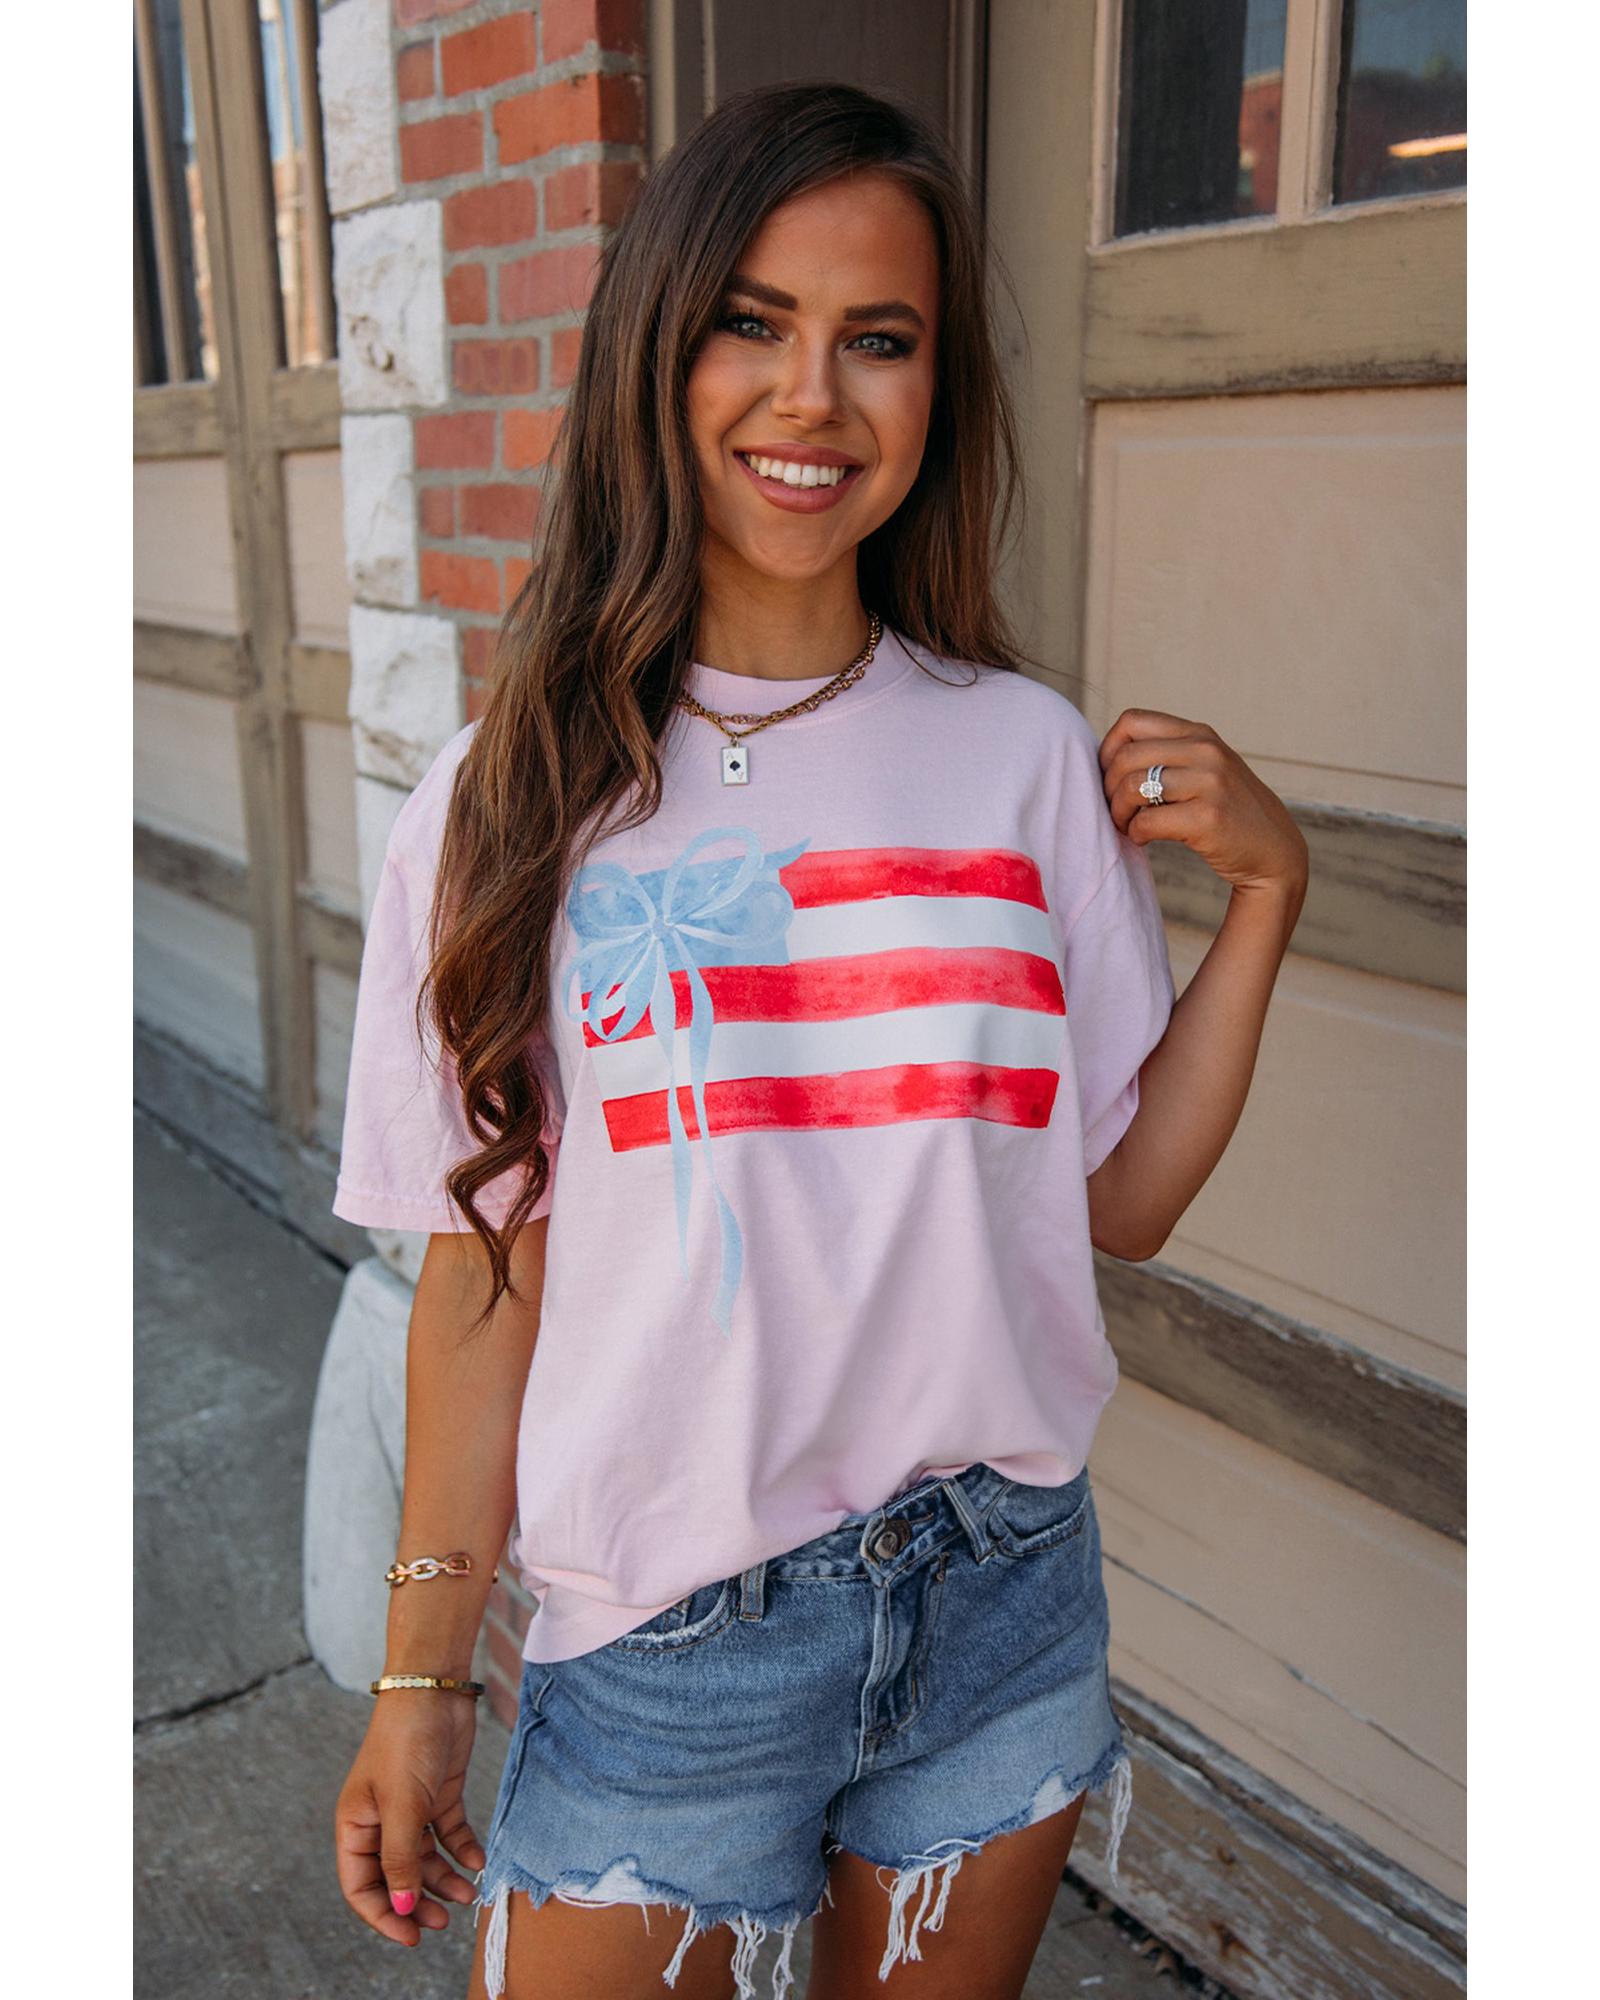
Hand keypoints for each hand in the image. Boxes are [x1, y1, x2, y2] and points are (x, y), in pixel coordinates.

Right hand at [334, 1691, 485, 1948]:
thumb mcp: (403, 1805)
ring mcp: (410, 1808)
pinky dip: (461, 1850)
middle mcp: (380, 1821)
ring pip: (425, 1859)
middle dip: (417, 1902)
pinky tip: (477, 1862)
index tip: (410, 1937)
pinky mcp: (438, 1794)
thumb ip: (401, 1858)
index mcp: (355, 1826)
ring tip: (466, 1895)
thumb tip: (402, 1907)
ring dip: (443, 1879)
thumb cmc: (406, 1742)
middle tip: (443, 1922)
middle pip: (396, 1877)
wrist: (435, 1688)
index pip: (361, 1886)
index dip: (383, 1915)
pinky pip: (448, 1834)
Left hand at [1099, 708, 1308, 901]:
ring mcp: (1210, 783)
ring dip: (1119, 813)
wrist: (1273, 849)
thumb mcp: (1205, 767)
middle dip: (1108, 788)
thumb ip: (1169, 753)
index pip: (1132, 721)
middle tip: (1115, 810)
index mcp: (1199, 733)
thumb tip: (1107, 757)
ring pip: (1132, 788)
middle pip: (1126, 757)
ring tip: (1127, 825)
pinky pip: (1147, 822)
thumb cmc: (1227, 810)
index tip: (1110, 777)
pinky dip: (1135, 834)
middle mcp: (1206, 751)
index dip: (1108, 750)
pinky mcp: (1208, 818)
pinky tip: (1143, 839)